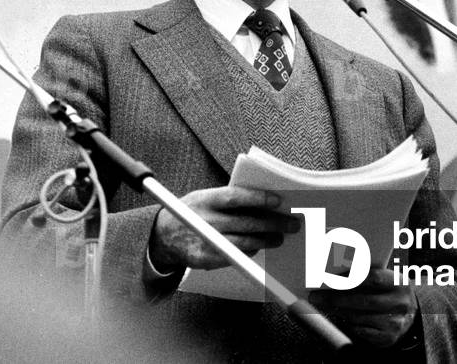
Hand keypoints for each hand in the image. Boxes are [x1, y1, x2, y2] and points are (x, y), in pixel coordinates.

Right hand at [148, 186, 299, 271]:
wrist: (163, 235)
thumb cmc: (194, 211)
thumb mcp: (205, 197)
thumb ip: (230, 199)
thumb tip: (266, 202)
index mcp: (206, 199)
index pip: (237, 197)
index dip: (259, 198)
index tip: (279, 201)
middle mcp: (206, 220)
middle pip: (247, 223)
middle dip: (274, 223)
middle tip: (293, 224)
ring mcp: (206, 241)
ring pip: (245, 243)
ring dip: (267, 240)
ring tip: (280, 238)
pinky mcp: (205, 259)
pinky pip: (235, 257)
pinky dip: (250, 252)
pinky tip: (258, 247)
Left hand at [308, 268, 416, 348]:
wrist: (410, 314)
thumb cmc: (389, 291)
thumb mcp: (386, 278)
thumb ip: (366, 275)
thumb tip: (334, 271)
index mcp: (399, 283)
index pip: (373, 278)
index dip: (350, 278)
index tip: (330, 278)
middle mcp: (399, 303)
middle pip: (362, 300)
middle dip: (336, 298)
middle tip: (317, 295)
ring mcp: (395, 322)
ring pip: (359, 317)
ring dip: (338, 311)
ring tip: (324, 304)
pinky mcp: (388, 338)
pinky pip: (362, 331)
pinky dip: (350, 324)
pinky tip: (342, 316)